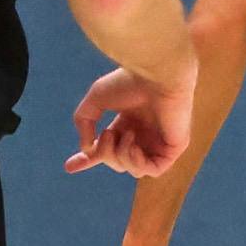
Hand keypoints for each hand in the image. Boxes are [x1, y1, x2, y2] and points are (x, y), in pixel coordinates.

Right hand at [64, 64, 193, 177]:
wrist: (156, 75)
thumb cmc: (129, 81)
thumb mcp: (96, 99)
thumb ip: (85, 122)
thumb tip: (87, 149)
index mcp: (128, 122)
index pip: (108, 148)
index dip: (89, 159)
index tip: (69, 167)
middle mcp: (144, 134)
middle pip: (117, 161)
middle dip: (105, 154)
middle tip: (106, 134)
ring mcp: (160, 142)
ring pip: (134, 170)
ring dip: (121, 156)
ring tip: (126, 133)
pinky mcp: (175, 147)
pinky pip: (154, 170)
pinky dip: (137, 162)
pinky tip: (134, 145)